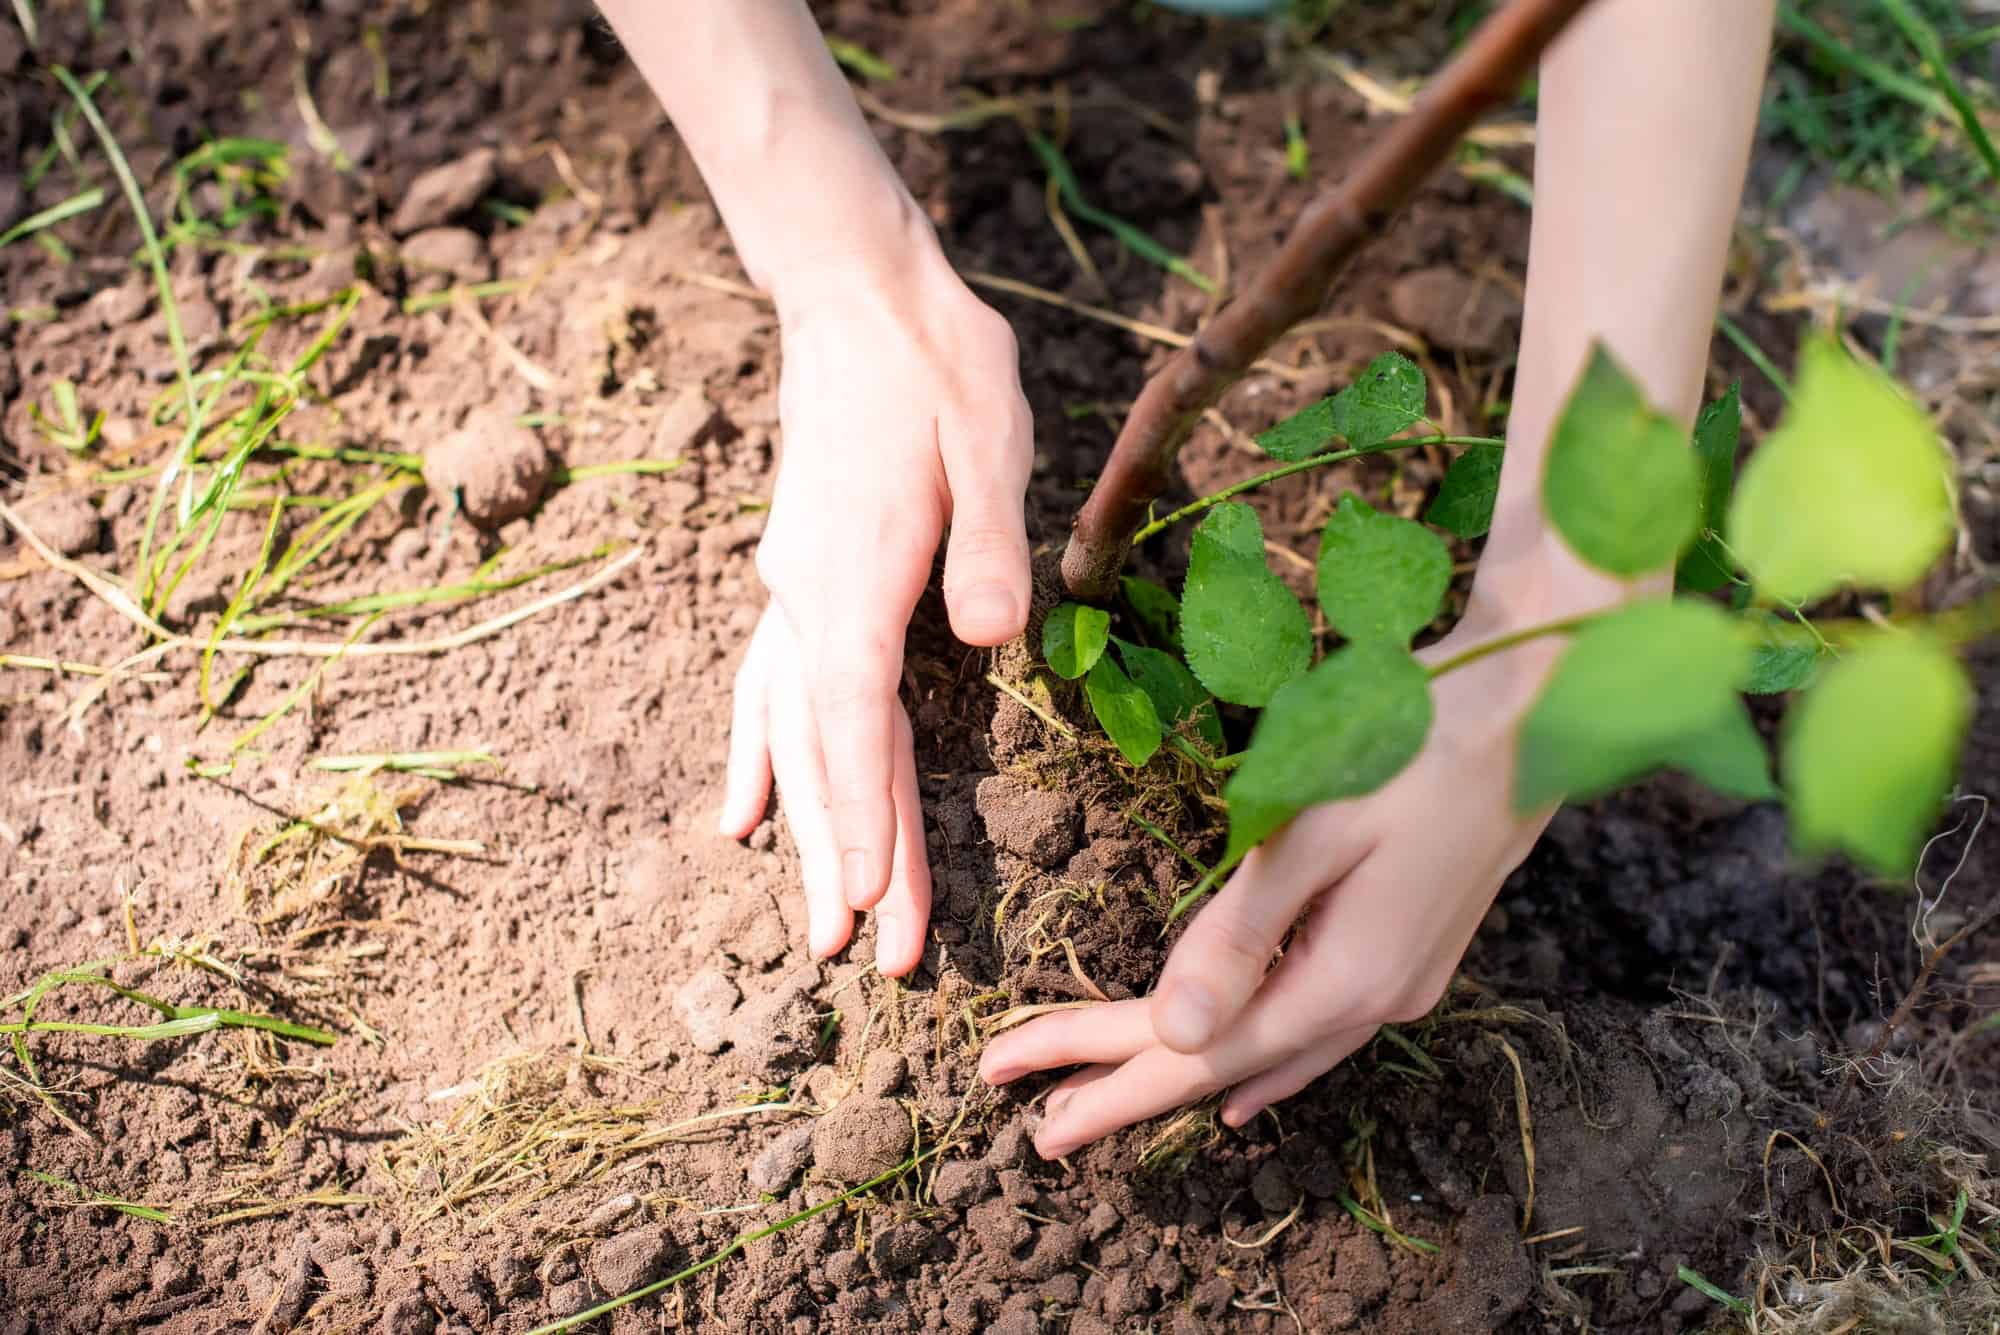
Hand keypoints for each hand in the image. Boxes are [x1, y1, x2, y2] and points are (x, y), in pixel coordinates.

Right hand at [719, 246, 1033, 977]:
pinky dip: (763, 759)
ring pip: (792, 732)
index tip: (873, 905)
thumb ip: (990, 547)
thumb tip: (995, 642)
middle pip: (823, 748)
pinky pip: (770, 691)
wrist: (859, 300)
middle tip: (860, 956)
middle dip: (847, 854)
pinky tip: (745, 813)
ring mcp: (793, 592)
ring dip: (810, 826)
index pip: (853, 722)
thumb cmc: (936, 365)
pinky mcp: (802, 582)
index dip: (863, 818)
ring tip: (813, 919)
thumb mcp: (988, 439)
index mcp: (853, 576)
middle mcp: (805, 597)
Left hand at [978, 604, 1567, 1156]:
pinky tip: (1238, 1089)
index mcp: (1343, 977)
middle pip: (1225, 1068)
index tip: (1011, 1077)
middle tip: (1037, 1127)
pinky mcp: (1413, 958)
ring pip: (1271, 1057)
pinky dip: (1260, 1061)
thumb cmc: (1413, 745)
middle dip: (1124, 1091)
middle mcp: (1374, 1001)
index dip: (1098, 1069)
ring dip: (1186, 1079)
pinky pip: (1315, 1033)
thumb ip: (1238, 934)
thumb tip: (1172, 1034)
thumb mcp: (1311, 828)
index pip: (1193, 1052)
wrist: (1539, 709)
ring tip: (1108, 1105)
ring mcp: (1402, 986)